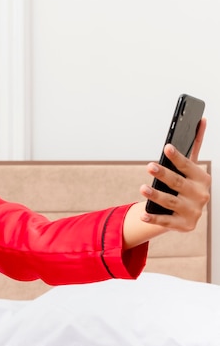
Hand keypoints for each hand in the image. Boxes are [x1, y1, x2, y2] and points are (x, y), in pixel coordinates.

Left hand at [140, 117, 209, 231]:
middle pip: (178, 183)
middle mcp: (201, 195)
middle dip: (164, 174)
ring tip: (142, 188)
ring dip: (156, 195)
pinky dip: (154, 218)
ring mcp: (193, 211)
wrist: (186, 213)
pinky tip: (142, 215)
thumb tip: (201, 120)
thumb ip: (195, 146)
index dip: (177, 157)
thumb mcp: (191, 168)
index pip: (189, 166)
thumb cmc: (185, 185)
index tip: (167, 147)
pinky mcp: (183, 225)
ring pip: (171, 202)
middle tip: (149, 166)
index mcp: (202, 179)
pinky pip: (165, 221)